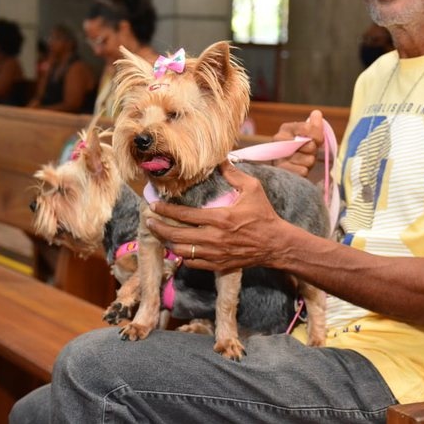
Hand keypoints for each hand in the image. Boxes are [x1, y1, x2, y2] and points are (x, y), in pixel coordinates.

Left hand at [145, 162, 285, 271]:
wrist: (275, 244)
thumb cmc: (263, 215)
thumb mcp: (252, 189)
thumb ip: (233, 174)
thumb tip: (220, 158)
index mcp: (220, 218)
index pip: (185, 215)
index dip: (166, 210)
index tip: (154, 205)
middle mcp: (214, 238)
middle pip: (177, 235)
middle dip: (159, 228)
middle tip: (149, 221)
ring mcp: (215, 254)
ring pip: (181, 251)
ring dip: (166, 242)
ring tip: (159, 233)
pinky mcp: (218, 265)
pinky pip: (192, 263)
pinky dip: (181, 256)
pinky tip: (176, 248)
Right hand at [272, 110, 324, 177]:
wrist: (288, 167)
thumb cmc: (300, 149)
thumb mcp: (309, 136)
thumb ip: (314, 125)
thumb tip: (316, 113)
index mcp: (286, 128)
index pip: (307, 128)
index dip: (317, 135)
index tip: (319, 140)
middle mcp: (278, 140)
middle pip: (310, 145)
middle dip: (313, 151)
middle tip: (307, 152)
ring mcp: (278, 155)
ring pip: (308, 160)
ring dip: (309, 162)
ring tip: (302, 161)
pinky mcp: (280, 171)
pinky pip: (302, 171)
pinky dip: (304, 171)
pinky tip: (298, 169)